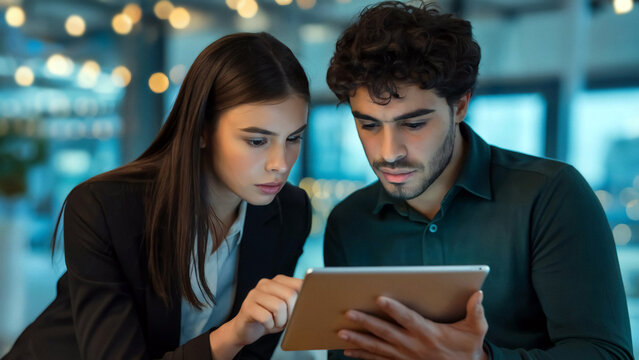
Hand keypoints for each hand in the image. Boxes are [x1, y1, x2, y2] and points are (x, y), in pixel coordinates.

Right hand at [209, 275, 301, 358]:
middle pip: (290, 295)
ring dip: (280, 321)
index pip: (299, 284)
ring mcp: (254, 294)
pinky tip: (265, 325)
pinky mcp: (247, 306)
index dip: (302, 301)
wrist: (246, 330)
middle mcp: (265, 283)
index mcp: (278, 280)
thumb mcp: (287, 309)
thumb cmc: (270, 318)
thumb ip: (297, 301)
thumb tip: (311, 301)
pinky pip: (266, 317)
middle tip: (286, 321)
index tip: (298, 311)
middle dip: (291, 313)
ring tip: (275, 323)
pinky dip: (270, 325)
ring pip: (279, 307)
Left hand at [338, 291, 487, 359]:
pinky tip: (347, 350)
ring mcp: (404, 357)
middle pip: (385, 332)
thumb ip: (475, 312)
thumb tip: (478, 295)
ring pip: (377, 347)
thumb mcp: (475, 331)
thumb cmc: (467, 348)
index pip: (408, 319)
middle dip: (366, 323)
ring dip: (358, 340)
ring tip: (341, 332)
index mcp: (428, 333)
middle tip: (349, 313)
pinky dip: (361, 355)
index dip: (394, 309)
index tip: (380, 299)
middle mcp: (413, 345)